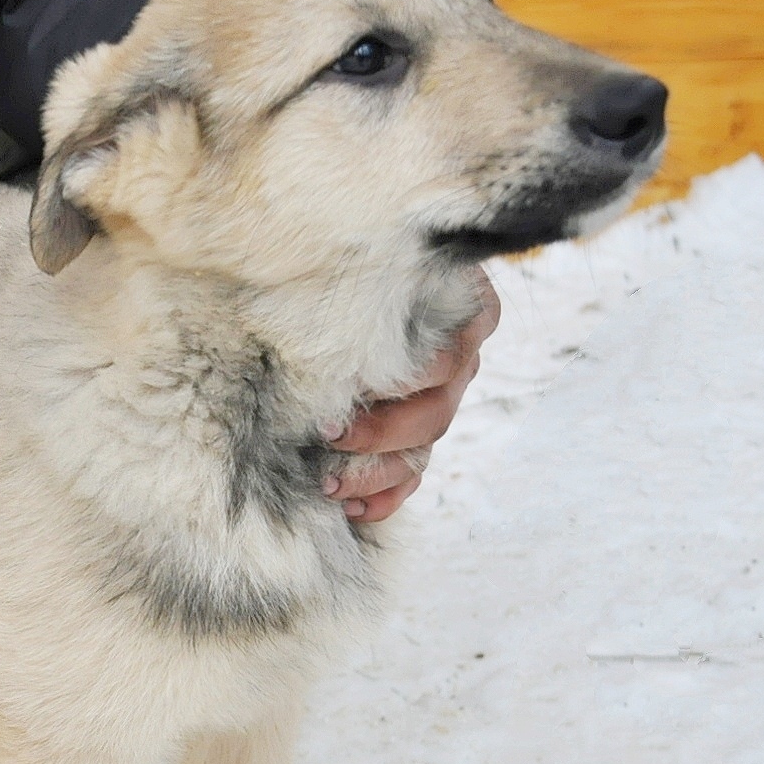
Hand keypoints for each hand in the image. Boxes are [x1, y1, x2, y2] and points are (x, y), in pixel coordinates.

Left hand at [322, 271, 500, 521]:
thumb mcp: (372, 255)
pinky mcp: (423, 434)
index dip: (401, 380)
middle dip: (379, 433)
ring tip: (327, 483)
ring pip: (423, 451)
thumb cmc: (366, 256)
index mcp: (467, 313)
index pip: (447, 355)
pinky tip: (350, 507)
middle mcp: (462, 360)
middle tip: (326, 434)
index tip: (354, 386)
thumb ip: (360, 271)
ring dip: (374, 473)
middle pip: (434, 412)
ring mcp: (446, 401)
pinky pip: (413, 477)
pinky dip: (383, 496)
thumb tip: (297, 280)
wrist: (374, 268)